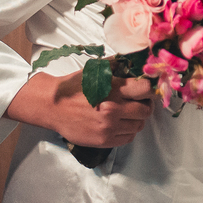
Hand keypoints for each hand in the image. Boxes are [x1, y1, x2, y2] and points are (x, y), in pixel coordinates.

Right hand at [5, 69, 152, 147]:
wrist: (53, 106)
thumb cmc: (74, 87)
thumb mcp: (96, 71)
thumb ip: (117, 67)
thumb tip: (136, 63)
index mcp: (113, 89)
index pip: (146, 90)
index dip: (149, 89)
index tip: (147, 90)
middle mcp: (113, 109)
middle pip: (146, 110)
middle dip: (145, 105)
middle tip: (140, 102)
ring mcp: (109, 127)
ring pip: (139, 125)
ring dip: (137, 119)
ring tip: (129, 114)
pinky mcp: (103, 140)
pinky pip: (128, 138)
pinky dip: (128, 131)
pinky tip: (121, 124)